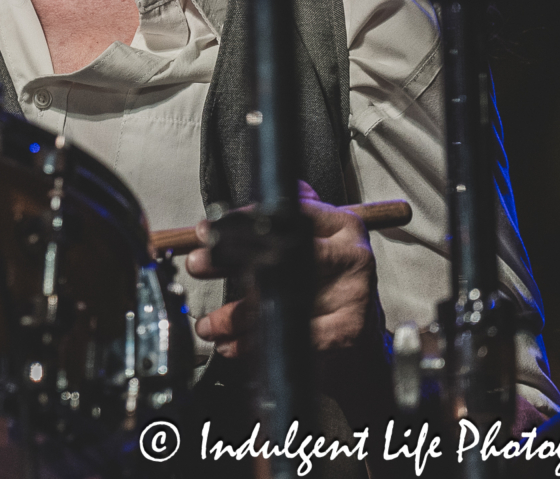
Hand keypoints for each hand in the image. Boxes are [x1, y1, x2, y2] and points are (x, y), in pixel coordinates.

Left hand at [186, 180, 379, 357]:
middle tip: (198, 264)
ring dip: (234, 314)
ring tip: (207, 322)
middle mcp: (349, 254)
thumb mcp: (308, 239)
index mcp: (339, 224)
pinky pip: (291, 336)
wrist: (361, 322)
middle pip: (282, 255)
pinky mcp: (348, 329)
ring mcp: (352, 292)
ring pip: (280, 301)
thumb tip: (218, 221)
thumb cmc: (325, 277)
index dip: (241, 222)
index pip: (285, 216)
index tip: (208, 232)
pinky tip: (231, 344)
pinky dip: (254, 343)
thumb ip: (274, 222)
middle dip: (232, 261)